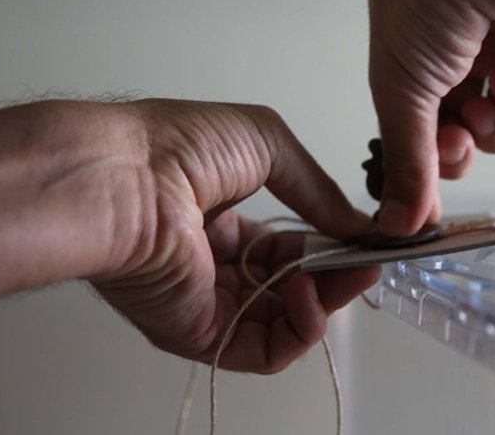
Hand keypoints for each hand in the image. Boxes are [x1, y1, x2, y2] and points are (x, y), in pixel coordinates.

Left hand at [0, 99, 376, 372]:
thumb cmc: (180, 147)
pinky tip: (309, 294)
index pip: (287, 246)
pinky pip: (267, 350)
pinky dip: (302, 329)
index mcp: (221, 220)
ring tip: (346, 274)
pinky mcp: (203, 334)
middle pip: (292, 285)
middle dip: (337, 274)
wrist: (125, 179)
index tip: (365, 239)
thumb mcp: (268, 143)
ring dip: (327, 300)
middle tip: (369, 261)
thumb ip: (318, 189)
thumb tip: (357, 226)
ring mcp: (209, 302)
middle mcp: (215, 265)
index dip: (328, 244)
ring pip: (286, 321)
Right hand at [368, 0, 494, 235]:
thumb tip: (399, 224)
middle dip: (457, 152)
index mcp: (419, 54)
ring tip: (479, 107)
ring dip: (493, 131)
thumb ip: (405, 161)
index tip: (417, 196)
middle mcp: (466, 54)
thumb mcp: (398, 88)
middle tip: (452, 146)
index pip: (421, 124)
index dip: (423, 160)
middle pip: (465, 134)